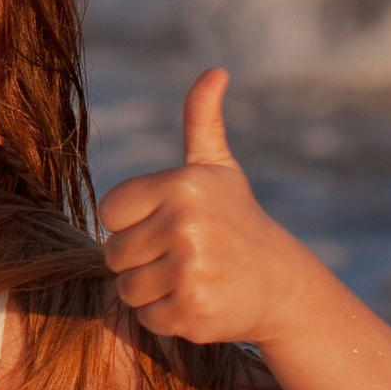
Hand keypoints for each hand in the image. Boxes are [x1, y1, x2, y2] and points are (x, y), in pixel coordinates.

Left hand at [99, 69, 302, 348]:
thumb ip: (201, 120)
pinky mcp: (193, 311)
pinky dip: (166, 317)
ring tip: (190, 277)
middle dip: (140, 260)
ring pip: (127, 289)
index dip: (132, 222)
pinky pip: (146, 318)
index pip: (108, 212)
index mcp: (182, 185)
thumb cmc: (238, 221)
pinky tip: (198, 301)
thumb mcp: (218, 170)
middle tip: (182, 256)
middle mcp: (186, 225)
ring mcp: (191, 270)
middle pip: (113, 254)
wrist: (282, 285)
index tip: (166, 223)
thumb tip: (214, 71)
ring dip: (151, 290)